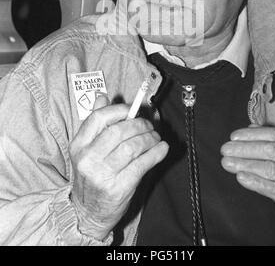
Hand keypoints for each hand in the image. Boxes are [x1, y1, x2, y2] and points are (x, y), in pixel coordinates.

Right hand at [69, 94, 168, 240]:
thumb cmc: (91, 176)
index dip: (119, 109)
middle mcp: (88, 159)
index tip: (132, 110)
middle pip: (118, 131)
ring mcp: (102, 175)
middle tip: (149, 125)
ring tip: (155, 138)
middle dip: (139, 125)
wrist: (87, 213)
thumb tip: (102, 95)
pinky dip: (156, 153)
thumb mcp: (86, 150)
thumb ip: (96, 124)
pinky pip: (142, 164)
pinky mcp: (118, 188)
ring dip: (150, 139)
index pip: (98, 118)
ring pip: (132, 147)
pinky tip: (161, 149)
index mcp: (78, 145)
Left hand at [221, 126, 274, 234]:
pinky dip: (256, 182)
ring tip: (227, 162)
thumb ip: (272, 140)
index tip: (234, 136)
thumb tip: (251, 127)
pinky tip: (240, 177)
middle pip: (272, 150)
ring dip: (246, 164)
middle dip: (245, 148)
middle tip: (225, 149)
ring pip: (271, 169)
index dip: (253, 135)